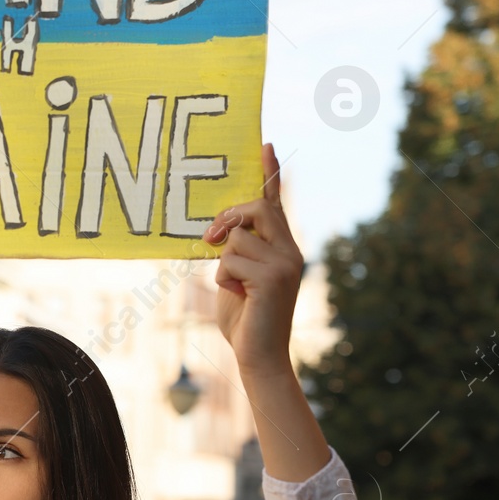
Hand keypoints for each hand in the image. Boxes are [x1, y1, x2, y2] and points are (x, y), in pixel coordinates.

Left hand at [201, 143, 304, 377]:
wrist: (258, 355)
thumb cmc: (243, 317)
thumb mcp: (236, 275)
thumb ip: (236, 250)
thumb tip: (222, 229)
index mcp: (282, 246)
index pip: (275, 202)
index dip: (269, 173)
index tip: (264, 144)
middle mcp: (290, 250)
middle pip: (256, 207)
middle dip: (227, 219)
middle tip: (209, 239)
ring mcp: (286, 263)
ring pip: (236, 238)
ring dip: (223, 263)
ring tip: (235, 287)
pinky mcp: (273, 278)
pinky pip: (230, 261)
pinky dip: (224, 279)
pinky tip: (238, 297)